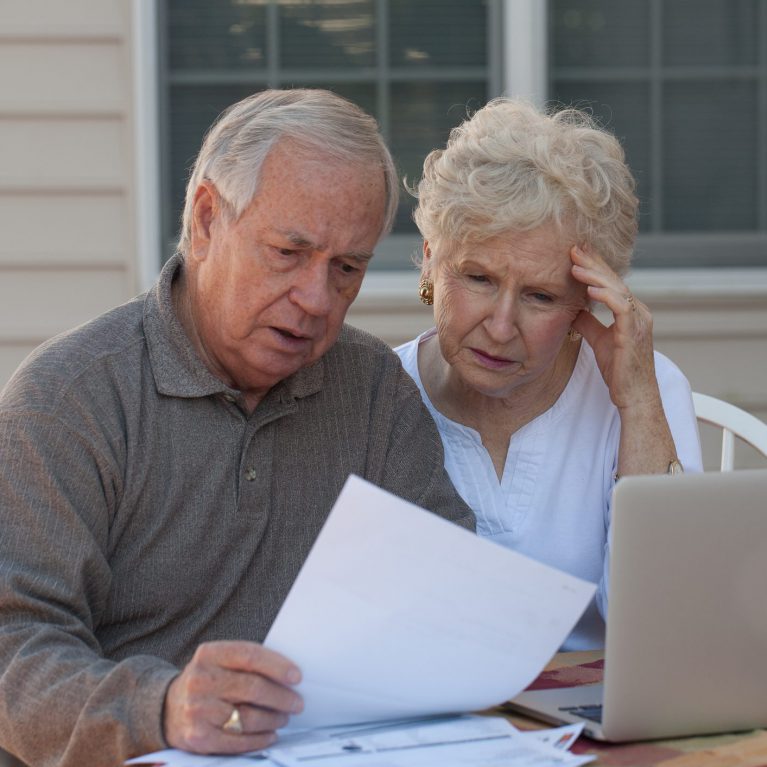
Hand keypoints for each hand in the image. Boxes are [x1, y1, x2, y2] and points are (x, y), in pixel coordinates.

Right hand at [163, 641, 302, 754]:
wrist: (167, 708)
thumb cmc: (207, 681)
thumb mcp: (219, 661)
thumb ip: (247, 663)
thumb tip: (288, 675)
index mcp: (209, 654)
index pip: (249, 656)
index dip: (277, 666)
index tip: (297, 676)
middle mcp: (200, 680)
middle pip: (252, 688)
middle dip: (281, 697)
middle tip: (297, 702)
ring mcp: (197, 710)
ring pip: (248, 716)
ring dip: (273, 719)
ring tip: (284, 717)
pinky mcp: (198, 737)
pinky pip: (237, 741)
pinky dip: (259, 739)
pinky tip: (270, 734)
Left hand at [569, 245, 658, 411]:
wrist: (633, 395)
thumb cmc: (619, 370)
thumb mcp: (599, 340)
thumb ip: (589, 322)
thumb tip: (574, 308)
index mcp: (631, 311)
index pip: (611, 282)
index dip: (594, 266)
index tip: (575, 254)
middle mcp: (638, 312)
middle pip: (614, 280)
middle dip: (594, 263)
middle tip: (574, 249)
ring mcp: (639, 321)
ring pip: (617, 289)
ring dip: (595, 275)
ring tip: (575, 266)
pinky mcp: (634, 333)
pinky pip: (621, 307)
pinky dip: (606, 295)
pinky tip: (589, 289)